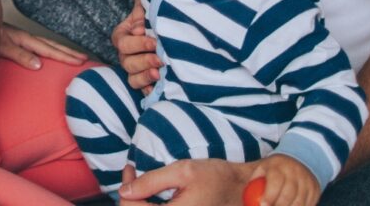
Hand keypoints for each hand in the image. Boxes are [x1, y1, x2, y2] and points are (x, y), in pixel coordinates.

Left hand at [0, 23, 87, 69]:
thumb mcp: (2, 47)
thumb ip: (20, 55)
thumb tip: (39, 64)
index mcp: (24, 39)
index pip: (49, 49)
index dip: (65, 56)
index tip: (80, 61)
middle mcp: (25, 37)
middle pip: (51, 45)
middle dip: (68, 52)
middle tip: (85, 59)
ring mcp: (21, 38)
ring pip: (46, 44)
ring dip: (61, 50)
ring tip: (75, 55)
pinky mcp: (15, 39)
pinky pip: (38, 45)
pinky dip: (49, 49)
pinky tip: (49, 53)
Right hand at [112, 0, 160, 93]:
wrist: (171, 25)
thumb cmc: (156, 12)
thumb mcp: (148, 4)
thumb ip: (143, 8)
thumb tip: (140, 28)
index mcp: (123, 35)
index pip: (123, 42)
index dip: (137, 43)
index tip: (153, 40)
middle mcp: (126, 54)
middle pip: (126, 62)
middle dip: (144, 60)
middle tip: (160, 58)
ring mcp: (135, 69)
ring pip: (132, 78)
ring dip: (145, 77)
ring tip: (159, 74)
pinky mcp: (146, 80)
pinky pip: (143, 90)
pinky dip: (149, 91)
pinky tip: (158, 89)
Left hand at [117, 158, 254, 205]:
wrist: (245, 190)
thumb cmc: (217, 178)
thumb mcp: (183, 171)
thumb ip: (151, 181)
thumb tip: (124, 191)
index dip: (126, 188)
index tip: (129, 167)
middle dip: (130, 197)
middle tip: (132, 174)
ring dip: (140, 203)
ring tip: (139, 182)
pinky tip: (152, 193)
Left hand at [245, 155, 319, 205]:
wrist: (300, 159)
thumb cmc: (275, 168)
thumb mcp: (263, 167)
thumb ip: (255, 181)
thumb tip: (247, 198)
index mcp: (278, 166)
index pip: (275, 182)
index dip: (269, 196)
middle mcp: (294, 173)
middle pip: (288, 195)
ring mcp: (306, 181)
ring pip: (299, 202)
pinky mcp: (315, 189)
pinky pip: (309, 204)